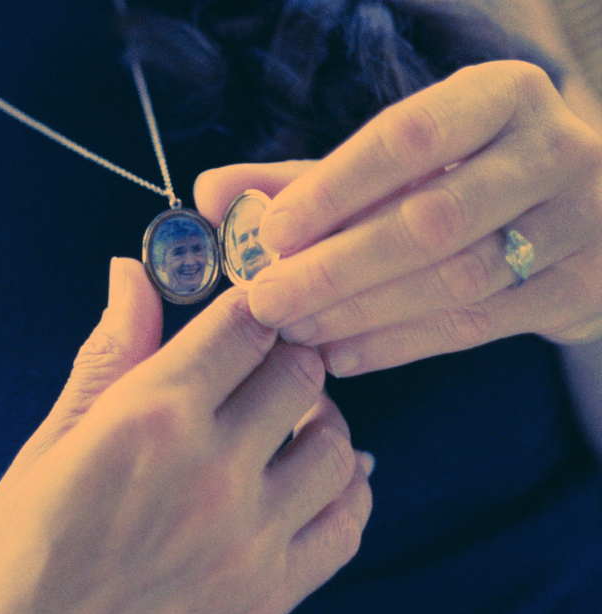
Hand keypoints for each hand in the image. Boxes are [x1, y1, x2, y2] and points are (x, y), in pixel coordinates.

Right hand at [0, 258, 372, 613]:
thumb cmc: (10, 556)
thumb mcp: (50, 444)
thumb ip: (110, 357)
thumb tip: (131, 274)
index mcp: (153, 415)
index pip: (245, 323)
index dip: (246, 303)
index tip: (239, 310)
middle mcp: (216, 468)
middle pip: (301, 373)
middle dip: (280, 357)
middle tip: (253, 368)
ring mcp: (252, 537)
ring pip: (339, 445)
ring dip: (315, 423)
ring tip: (277, 429)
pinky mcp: (270, 596)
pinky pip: (347, 524)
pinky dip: (342, 492)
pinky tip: (307, 484)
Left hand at [197, 60, 601, 376]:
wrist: (581, 212)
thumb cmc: (463, 176)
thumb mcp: (396, 162)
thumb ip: (305, 177)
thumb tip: (211, 193)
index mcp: (500, 96)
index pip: (408, 137)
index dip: (334, 188)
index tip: (269, 232)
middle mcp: (551, 150)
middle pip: (432, 219)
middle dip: (336, 267)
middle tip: (265, 300)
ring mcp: (578, 222)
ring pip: (457, 279)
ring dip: (361, 312)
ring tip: (294, 331)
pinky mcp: (581, 288)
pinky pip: (477, 325)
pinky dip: (399, 344)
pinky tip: (340, 355)